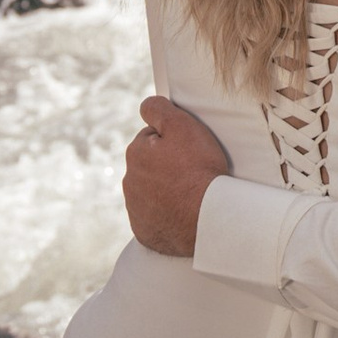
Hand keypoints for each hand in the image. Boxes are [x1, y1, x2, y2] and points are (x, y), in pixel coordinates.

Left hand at [124, 95, 229, 255]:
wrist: (208, 218)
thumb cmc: (198, 170)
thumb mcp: (182, 126)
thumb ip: (158, 109)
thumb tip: (146, 105)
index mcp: (135, 153)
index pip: (152, 138)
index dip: (173, 141)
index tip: (189, 151)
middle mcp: (129, 181)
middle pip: (151, 166)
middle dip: (167, 166)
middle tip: (193, 172)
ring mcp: (135, 209)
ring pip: (151, 192)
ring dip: (166, 190)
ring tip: (191, 193)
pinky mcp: (144, 231)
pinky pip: (154, 218)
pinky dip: (166, 215)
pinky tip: (183, 213)